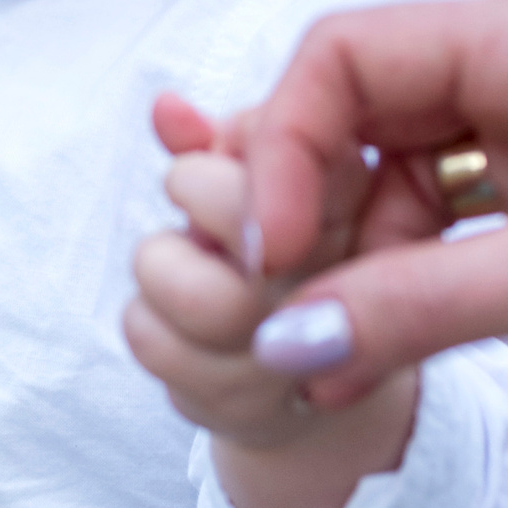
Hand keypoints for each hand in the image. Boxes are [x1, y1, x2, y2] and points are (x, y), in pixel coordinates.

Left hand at [125, 97, 419, 507]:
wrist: (322, 384)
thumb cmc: (289, 258)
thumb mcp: (266, 181)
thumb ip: (217, 141)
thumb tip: (166, 107)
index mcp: (360, 192)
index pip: (271, 142)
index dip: (225, 157)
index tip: (231, 175)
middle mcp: (344, 268)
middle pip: (231, 208)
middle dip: (192, 201)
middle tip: (202, 222)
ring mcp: (304, 345)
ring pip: (184, 286)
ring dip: (163, 268)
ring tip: (187, 272)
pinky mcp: (254, 400)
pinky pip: (151, 340)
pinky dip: (147, 325)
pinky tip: (182, 328)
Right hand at [235, 0, 507, 422]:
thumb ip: (416, 306)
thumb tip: (281, 346)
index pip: (345, 57)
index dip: (283, 146)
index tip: (265, 251)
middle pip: (359, 113)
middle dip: (309, 203)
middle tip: (273, 301)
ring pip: (398, 177)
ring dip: (358, 254)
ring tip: (329, 341)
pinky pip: (451, 227)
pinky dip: (412, 279)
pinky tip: (389, 339)